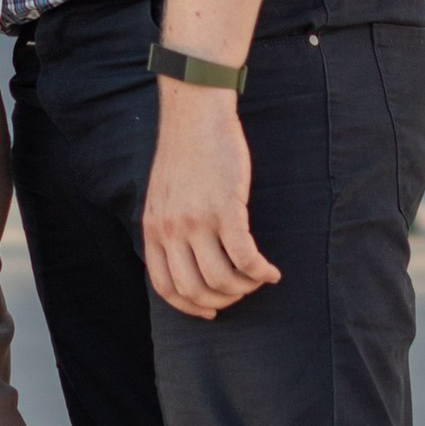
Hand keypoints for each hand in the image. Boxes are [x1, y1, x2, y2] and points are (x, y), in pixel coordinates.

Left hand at [141, 86, 280, 319]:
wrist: (195, 113)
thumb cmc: (185, 152)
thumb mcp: (162, 195)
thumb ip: (168, 227)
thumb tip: (186, 259)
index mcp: (153, 229)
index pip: (165, 287)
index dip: (189, 306)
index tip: (210, 312)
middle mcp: (171, 230)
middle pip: (195, 290)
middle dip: (222, 301)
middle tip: (241, 292)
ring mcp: (198, 221)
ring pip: (221, 279)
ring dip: (245, 288)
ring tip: (257, 279)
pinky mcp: (226, 209)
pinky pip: (245, 258)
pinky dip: (261, 272)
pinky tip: (271, 272)